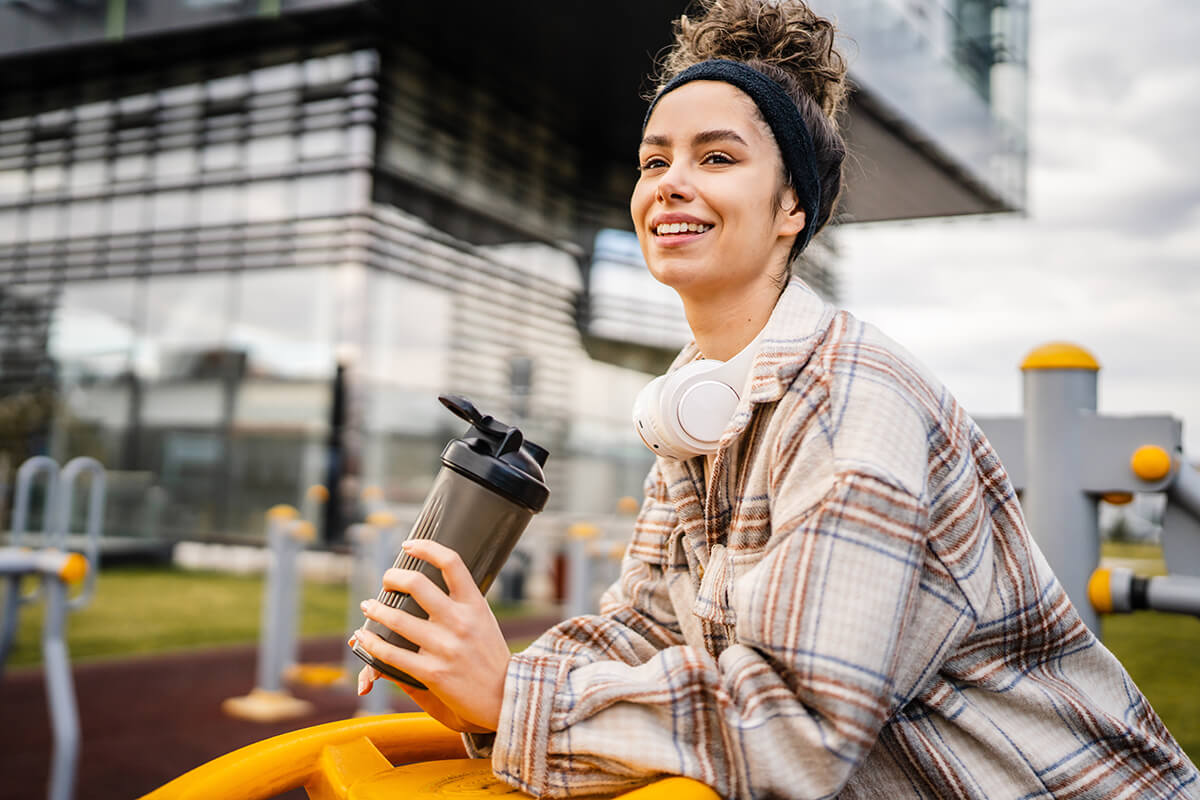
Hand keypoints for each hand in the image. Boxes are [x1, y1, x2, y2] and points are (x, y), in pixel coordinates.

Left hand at [349, 538, 510, 732]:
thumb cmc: (491, 658)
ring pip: (397, 618)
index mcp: (475, 604)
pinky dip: (371, 644)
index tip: (408, 546)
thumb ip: (460, 605)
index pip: (451, 562)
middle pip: (416, 583)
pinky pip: (391, 654)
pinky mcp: (432, 673)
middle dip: (392, 577)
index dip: (426, 547)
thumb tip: (427, 586)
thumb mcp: (484, 622)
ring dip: (375, 610)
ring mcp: (445, 647)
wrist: (506, 699)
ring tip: (368, 607)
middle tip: (386, 581)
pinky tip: (363, 638)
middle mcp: (460, 621)